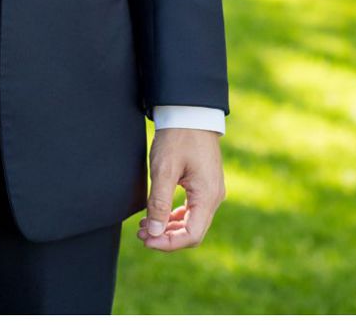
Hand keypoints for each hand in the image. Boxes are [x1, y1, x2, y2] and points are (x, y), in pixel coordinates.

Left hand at [138, 128, 222, 250]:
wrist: (191, 113)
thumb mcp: (164, 170)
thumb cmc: (178, 137)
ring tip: (145, 225)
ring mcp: (211, 191)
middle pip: (193, 232)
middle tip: (141, 233)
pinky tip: (157, 214)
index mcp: (207, 195)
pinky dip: (174, 217)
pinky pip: (192, 210)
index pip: (192, 235)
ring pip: (192, 223)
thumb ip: (158, 203)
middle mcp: (214, 197)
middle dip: (166, 238)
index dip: (168, 244)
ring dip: (168, 229)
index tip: (146, 240)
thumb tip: (154, 233)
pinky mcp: (205, 185)